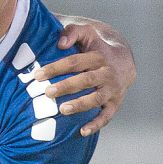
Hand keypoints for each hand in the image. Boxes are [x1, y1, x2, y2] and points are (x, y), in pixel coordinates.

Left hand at [36, 16, 136, 135]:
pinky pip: (107, 116)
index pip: (75, 62)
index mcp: (98, 56)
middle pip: (86, 80)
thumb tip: (60, 43)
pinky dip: (96, 124)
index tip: (38, 75)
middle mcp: (107, 73)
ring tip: (62, 110)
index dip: (56, 68)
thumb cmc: (96, 45)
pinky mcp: (115, 103)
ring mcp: (112, 89)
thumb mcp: (86, 32)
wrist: (124, 58)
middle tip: (47, 92)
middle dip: (66, 86)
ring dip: (80, 105)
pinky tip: (82, 131)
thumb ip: (72, 32)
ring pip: (96, 98)